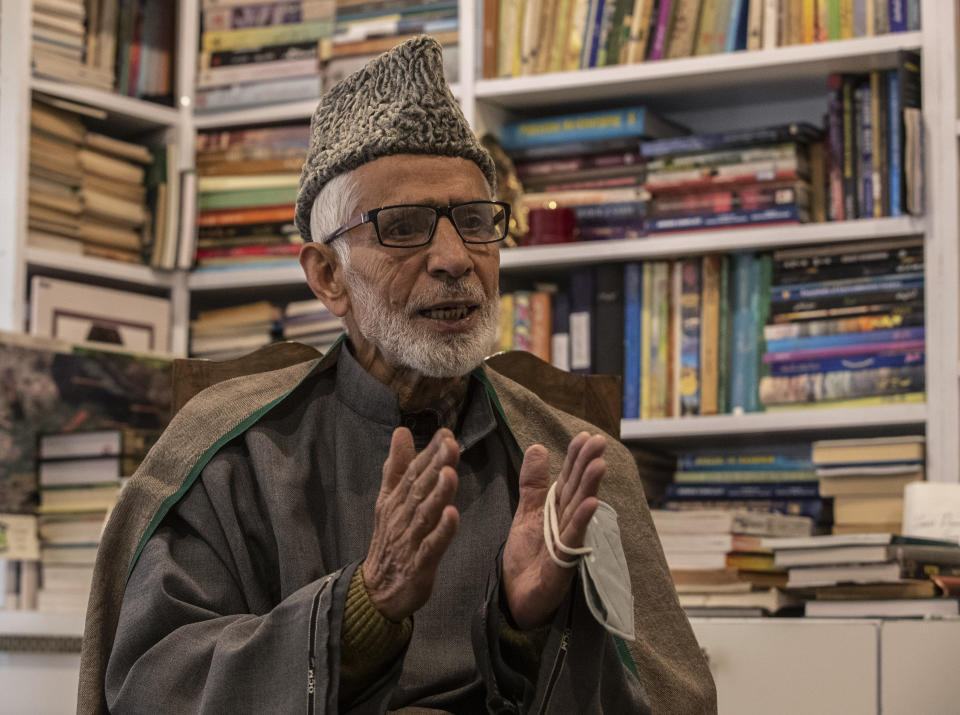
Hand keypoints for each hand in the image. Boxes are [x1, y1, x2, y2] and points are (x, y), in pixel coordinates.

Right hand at [362, 427, 459, 621]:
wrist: (376, 592)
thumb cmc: (390, 541)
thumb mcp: (388, 501)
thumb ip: (397, 467)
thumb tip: (401, 431)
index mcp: (396, 500)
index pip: (413, 471)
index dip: (430, 452)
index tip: (446, 433)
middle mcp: (401, 517)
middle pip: (419, 488)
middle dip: (435, 465)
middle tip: (451, 444)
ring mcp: (409, 541)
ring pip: (425, 514)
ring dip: (438, 494)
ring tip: (450, 473)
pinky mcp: (418, 565)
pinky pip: (430, 546)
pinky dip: (441, 531)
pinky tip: (453, 516)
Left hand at [502, 432, 605, 629]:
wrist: (515, 600)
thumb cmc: (527, 558)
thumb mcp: (526, 513)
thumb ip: (533, 483)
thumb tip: (539, 447)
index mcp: (557, 512)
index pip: (569, 480)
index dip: (576, 459)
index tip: (586, 436)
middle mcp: (566, 526)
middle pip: (577, 492)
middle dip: (587, 466)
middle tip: (598, 441)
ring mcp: (566, 546)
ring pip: (578, 513)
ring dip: (589, 489)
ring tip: (599, 465)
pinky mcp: (561, 567)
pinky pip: (572, 542)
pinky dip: (581, 522)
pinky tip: (590, 504)